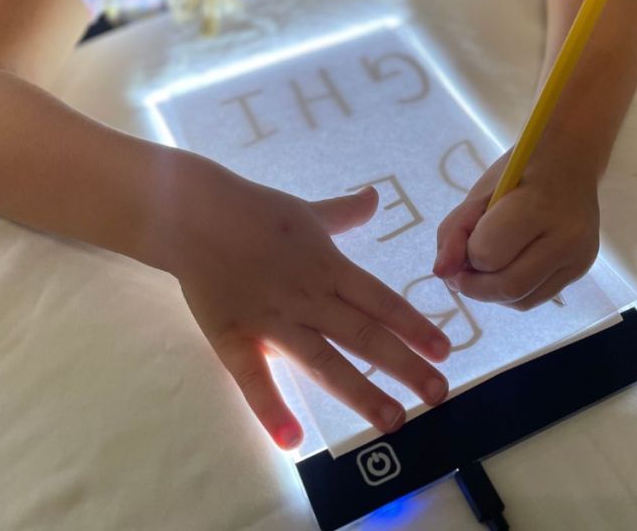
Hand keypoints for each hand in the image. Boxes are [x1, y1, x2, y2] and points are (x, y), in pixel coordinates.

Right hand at [166, 158, 450, 449]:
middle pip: (363, 335)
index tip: (444, 350)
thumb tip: (375, 197)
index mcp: (328, 268)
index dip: (414, 326)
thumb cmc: (253, 211)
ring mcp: (272, 321)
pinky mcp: (234, 337)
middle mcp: (308, 297)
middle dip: (404, 365)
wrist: (192, 212)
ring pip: (323, 361)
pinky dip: (271, 408)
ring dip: (360, 392)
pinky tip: (293, 440)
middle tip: (439, 394)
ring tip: (394, 420)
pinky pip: (253, 377)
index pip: (381, 301)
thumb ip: (344, 213)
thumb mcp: (306, 211)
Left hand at [432, 147, 599, 308]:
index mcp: (537, 207)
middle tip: (461, 271)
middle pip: (507, 286)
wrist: (570, 162)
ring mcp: (578, 258)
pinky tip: (505, 269)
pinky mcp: (580, 270)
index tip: (464, 241)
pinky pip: (535, 298)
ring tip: (484, 267)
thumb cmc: (519, 173)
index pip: (487, 254)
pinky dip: (511, 293)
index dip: (467, 253)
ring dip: (491, 293)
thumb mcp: (479, 194)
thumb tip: (441, 273)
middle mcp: (566, 238)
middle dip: (473, 285)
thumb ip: (454, 232)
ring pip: (521, 301)